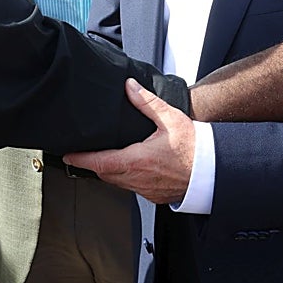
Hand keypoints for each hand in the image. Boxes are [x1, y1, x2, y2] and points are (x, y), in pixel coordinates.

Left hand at [64, 79, 194, 204]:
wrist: (214, 171)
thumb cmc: (195, 147)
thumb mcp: (170, 119)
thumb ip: (146, 102)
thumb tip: (129, 87)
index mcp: (138, 160)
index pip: (101, 162)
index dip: (81, 159)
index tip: (68, 155)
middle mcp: (139, 178)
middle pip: (105, 174)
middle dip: (92, 165)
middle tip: (81, 154)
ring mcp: (146, 190)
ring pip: (117, 183)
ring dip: (108, 172)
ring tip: (101, 159)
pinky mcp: (155, 195)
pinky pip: (132, 188)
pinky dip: (124, 178)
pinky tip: (127, 168)